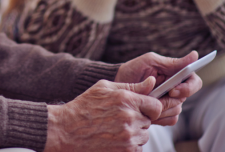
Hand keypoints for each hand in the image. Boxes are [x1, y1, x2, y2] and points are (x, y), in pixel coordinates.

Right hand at [44, 78, 160, 151]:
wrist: (68, 129)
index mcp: (126, 99)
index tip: (141, 107)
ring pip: (143, 135)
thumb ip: (131, 85)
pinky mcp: (126, 151)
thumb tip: (152, 81)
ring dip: (134, 132)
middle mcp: (130, 118)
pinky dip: (129, 144)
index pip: (156, 106)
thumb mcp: (104, 87)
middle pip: (149, 121)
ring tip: (114, 126)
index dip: (150, 106)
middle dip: (138, 118)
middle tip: (119, 116)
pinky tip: (113, 137)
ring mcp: (128, 137)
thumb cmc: (85, 105)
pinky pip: (137, 147)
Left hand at [115, 51, 201, 125]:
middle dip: (169, 99)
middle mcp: (176, 89)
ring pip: (176, 109)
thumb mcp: (150, 61)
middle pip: (185, 98)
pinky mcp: (164, 114)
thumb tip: (195, 55)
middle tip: (154, 97)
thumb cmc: (133, 70)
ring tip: (145, 100)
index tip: (172, 90)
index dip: (188, 87)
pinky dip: (158, 116)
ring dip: (161, 107)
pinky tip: (146, 109)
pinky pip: (170, 119)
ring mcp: (171, 102)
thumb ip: (171, 62)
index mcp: (175, 74)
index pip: (194, 81)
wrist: (118, 86)